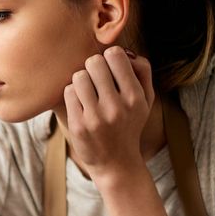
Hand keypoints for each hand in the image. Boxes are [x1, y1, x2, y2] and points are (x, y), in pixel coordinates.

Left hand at [63, 46, 155, 183]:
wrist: (117, 164)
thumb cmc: (130, 124)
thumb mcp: (146, 100)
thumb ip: (142, 71)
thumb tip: (125, 52)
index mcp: (135, 97)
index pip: (115, 54)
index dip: (109, 57)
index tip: (109, 70)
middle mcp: (116, 106)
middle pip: (94, 62)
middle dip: (93, 67)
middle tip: (96, 80)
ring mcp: (95, 117)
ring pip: (78, 76)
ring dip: (81, 81)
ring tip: (88, 93)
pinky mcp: (78, 126)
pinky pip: (68, 92)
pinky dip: (73, 95)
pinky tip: (81, 105)